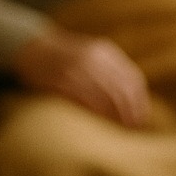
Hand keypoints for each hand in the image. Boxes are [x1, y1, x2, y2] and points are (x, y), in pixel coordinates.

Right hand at [13, 25, 150, 126]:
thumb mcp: (94, 55)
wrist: (33, 48)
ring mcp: (76, 68)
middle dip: (129, 110)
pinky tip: (101, 121)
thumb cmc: (68, 58)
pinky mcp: (59, 80)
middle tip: (133, 127)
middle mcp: (93, 58)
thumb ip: (112, 70)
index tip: (142, 116)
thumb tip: (136, 98)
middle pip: (120, 88)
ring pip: (103, 95)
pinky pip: (82, 98)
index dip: (139, 100)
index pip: (132, 78)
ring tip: (120, 128)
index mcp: (105, 51)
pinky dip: (95, 112)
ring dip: (115, 114)